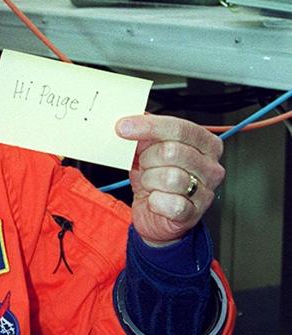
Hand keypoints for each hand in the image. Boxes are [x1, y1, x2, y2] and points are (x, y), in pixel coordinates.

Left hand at [116, 113, 224, 246]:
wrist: (156, 213)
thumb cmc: (157, 179)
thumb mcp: (149, 149)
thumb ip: (144, 132)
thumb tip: (130, 120)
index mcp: (206, 144)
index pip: (180, 128)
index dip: (149, 126)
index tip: (123, 127)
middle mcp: (211, 167)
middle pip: (172, 151)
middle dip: (148, 158)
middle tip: (144, 165)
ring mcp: (205, 192)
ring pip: (170, 177)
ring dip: (149, 180)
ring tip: (150, 183)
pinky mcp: (193, 214)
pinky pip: (169, 203)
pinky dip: (154, 201)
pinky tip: (155, 199)